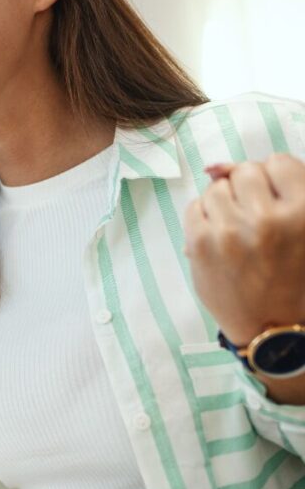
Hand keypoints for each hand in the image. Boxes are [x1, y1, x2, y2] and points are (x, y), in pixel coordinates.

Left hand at [184, 154, 304, 345]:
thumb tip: (217, 164)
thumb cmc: (293, 274)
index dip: (274, 180)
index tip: (275, 202)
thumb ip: (281, 187)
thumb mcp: (304, 227)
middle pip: (244, 171)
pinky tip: (220, 238)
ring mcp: (231, 232)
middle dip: (248, 190)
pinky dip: (204, 217)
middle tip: (256, 219)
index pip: (277, 162)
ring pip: (216, 188)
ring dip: (225, 203)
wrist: (273, 326)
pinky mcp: (201, 244)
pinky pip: (195, 206)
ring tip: (238, 231)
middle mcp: (269, 219)